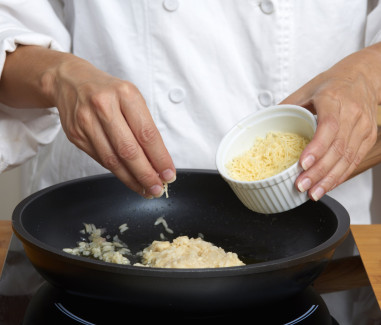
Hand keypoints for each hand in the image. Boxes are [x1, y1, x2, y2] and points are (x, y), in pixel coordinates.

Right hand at [46, 57, 175, 197]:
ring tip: (146, 189)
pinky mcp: (75, 135)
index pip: (147, 133)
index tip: (169, 173)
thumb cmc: (108, 91)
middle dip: (146, 174)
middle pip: (128, 150)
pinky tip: (129, 179)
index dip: (159, 158)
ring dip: (132, 179)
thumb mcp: (131, 98)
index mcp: (125, 94)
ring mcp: (86, 122)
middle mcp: (104, 106)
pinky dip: (117, 172)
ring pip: (112, 160)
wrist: (69, 81)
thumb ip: (144, 126)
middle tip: (158, 189)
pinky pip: (100, 159)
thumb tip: (158, 161)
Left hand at [280, 44, 380, 200]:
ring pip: (348, 158)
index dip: (316, 148)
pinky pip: (354, 160)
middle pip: (338, 148)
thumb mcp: (308, 88)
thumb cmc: (334, 82)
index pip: (328, 127)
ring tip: (313, 193)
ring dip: (329, 179)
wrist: (364, 77)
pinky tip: (327, 185)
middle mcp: (353, 114)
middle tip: (301, 186)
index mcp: (334, 100)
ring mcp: (363, 127)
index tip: (302, 164)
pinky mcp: (368, 137)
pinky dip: (340, 175)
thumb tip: (267, 119)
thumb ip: (289, 105)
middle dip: (318, 171)